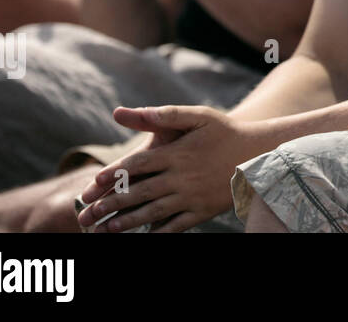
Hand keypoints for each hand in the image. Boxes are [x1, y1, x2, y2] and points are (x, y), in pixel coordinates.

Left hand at [77, 105, 266, 232]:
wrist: (259, 153)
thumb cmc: (226, 131)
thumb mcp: (199, 116)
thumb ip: (165, 113)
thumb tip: (126, 111)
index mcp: (178, 153)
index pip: (137, 165)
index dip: (113, 174)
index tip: (93, 183)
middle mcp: (182, 177)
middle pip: (140, 192)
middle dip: (111, 204)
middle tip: (88, 214)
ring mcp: (192, 196)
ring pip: (153, 212)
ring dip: (127, 222)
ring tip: (107, 229)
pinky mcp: (203, 211)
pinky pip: (175, 226)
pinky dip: (157, 233)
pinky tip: (142, 237)